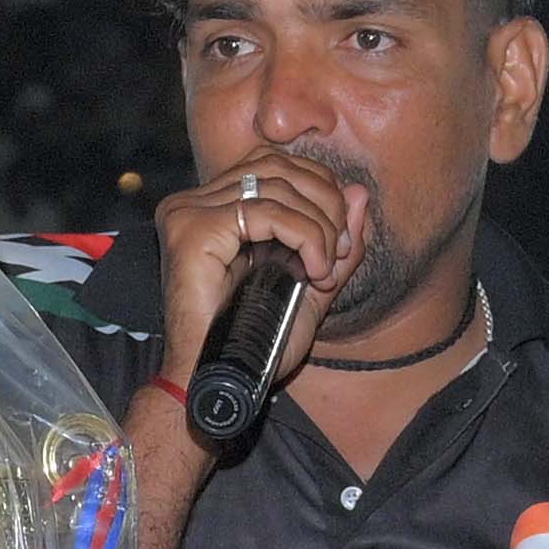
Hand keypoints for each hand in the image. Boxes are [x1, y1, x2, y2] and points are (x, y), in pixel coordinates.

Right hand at [150, 150, 376, 426]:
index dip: (320, 192)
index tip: (341, 245)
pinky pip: (266, 212)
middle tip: (340, 253)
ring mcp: (189, 213)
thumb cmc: (255, 345)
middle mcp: (195, 202)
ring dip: (319, 226)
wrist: (218, 384)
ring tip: (325, 269)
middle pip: (278, 165)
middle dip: (325, 204)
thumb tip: (360, 193)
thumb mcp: (310, 287)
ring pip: (276, 184)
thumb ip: (335, 242)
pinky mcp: (192, 230)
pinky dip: (304, 237)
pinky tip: (314, 273)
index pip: (276, 165)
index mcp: (215, 208)